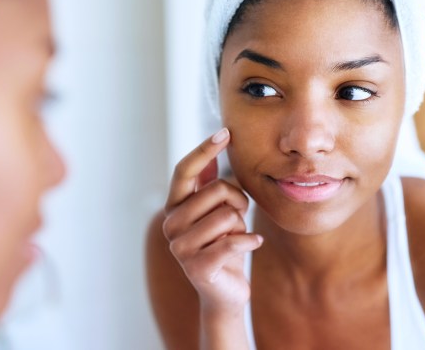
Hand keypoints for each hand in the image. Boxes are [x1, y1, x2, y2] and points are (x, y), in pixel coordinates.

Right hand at [162, 128, 262, 313]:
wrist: (226, 292)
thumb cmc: (223, 245)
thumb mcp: (218, 210)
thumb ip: (211, 182)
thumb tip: (218, 140)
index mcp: (174, 206)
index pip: (185, 171)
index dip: (204, 149)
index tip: (225, 132)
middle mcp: (171, 224)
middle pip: (217, 190)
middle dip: (238, 201)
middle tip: (239, 217)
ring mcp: (181, 248)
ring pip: (228, 215)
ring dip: (241, 225)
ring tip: (236, 237)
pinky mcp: (198, 267)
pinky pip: (235, 241)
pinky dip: (251, 240)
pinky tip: (254, 243)